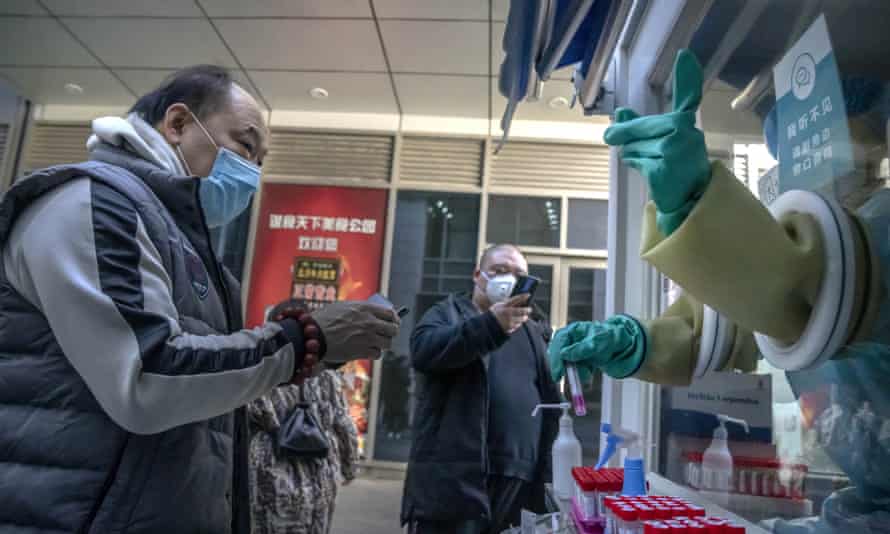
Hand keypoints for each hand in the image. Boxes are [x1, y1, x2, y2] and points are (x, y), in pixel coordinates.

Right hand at [311, 301, 399, 362]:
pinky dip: (374, 354)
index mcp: (366, 308)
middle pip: (393, 329)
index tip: (392, 322)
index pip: (390, 313)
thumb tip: (372, 314)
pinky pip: (377, 354)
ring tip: (375, 344)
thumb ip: (359, 310)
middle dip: (391, 332)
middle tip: (386, 334)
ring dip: (383, 344)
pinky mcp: (362, 351)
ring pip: (388, 343)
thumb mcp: (343, 307)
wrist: (312, 335)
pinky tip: (367, 351)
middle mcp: (370, 322)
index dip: (394, 318)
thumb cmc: (324, 320)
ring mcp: (368, 337)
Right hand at [490, 294, 531, 333]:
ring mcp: (509, 322)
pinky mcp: (510, 328)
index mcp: (504, 306)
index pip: (515, 299)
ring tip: (521, 317)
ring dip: (522, 318)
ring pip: (521, 319)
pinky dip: (517, 324)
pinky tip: (514, 322)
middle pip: (522, 311)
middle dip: (527, 310)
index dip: (523, 296)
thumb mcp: (499, 306)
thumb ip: (507, 303)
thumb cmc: (494, 314)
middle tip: (529, 309)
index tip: (528, 295)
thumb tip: (518, 300)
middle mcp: (508, 314)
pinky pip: (517, 326)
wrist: (488, 325)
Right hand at [547, 315, 648, 381]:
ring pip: (566, 363)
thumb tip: (564, 354)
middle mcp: (571, 340)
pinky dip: (581, 374)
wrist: (623, 346)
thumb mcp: (597, 342)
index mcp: (574, 330)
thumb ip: (581, 348)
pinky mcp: (579, 360)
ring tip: (587, 374)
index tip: (558, 372)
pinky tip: (589, 373)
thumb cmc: (611, 338)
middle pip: (558, 353)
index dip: (556, 357)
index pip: (559, 342)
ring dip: (575, 372)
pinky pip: (575, 369)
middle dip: (562, 367)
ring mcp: (574, 350)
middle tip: (563, 379)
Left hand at [603, 49, 710, 234]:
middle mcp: (686, 133)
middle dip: (626, 135)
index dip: (686, 76)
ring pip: (634, 145)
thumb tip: (620, 113)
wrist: (688, 200)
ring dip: (633, 155)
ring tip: (652, 164)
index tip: (683, 56)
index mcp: (686, 124)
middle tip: (613, 137)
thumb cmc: (673, 168)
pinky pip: (635, 160)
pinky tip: (651, 172)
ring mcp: (676, 150)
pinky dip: (636, 165)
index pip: (688, 97)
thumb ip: (640, 127)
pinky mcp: (665, 167)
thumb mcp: (659, 142)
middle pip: (641, 127)